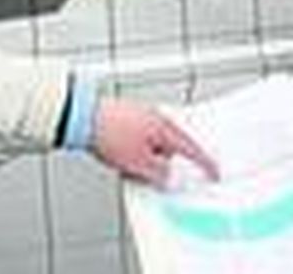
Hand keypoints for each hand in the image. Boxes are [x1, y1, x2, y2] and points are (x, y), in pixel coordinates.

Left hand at [91, 98, 217, 186]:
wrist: (79, 117)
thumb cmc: (108, 132)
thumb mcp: (139, 164)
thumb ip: (160, 174)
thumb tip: (168, 178)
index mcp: (165, 127)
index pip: (192, 149)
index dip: (204, 163)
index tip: (213, 172)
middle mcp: (155, 117)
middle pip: (172, 146)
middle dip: (166, 162)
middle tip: (155, 175)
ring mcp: (140, 115)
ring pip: (153, 143)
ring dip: (147, 157)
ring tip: (130, 166)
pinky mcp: (124, 117)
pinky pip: (138, 139)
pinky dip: (135, 150)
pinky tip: (121, 157)